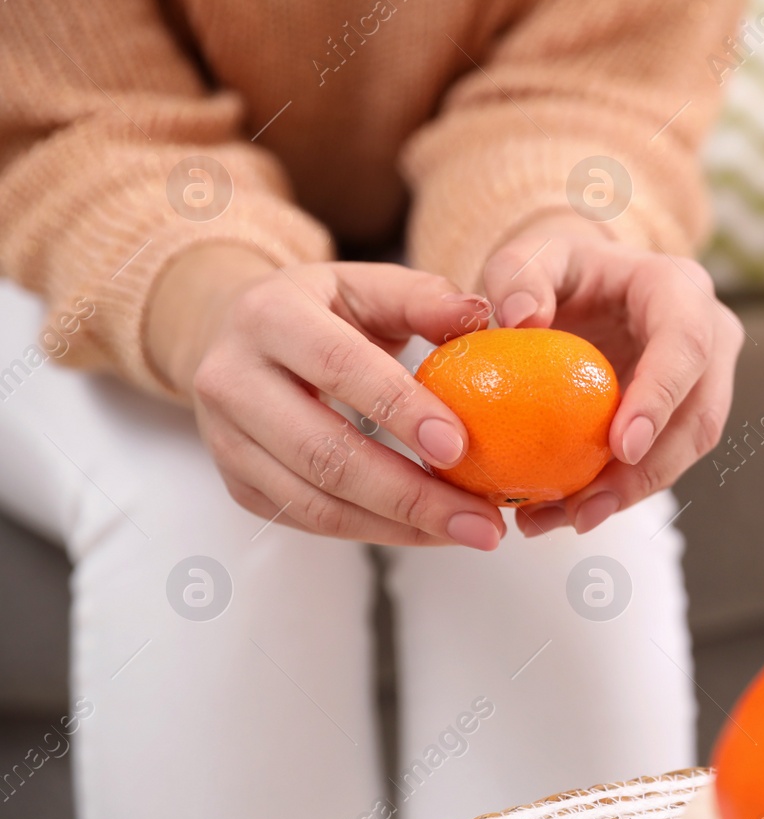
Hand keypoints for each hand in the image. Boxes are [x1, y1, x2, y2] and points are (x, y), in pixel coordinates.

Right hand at [147, 245, 507, 548]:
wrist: (238, 335)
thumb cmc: (324, 309)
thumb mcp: (370, 286)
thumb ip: (426, 298)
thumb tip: (483, 314)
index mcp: (268, 316)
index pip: (338, 368)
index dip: (400, 410)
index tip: (460, 448)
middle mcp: (231, 380)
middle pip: (323, 453)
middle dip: (411, 495)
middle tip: (482, 520)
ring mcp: (226, 440)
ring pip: (315, 502)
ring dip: (401, 526)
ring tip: (469, 530)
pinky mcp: (238, 483)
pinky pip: (310, 520)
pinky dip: (377, 532)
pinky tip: (430, 528)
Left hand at [480, 219, 741, 535]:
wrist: (583, 287)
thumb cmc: (558, 269)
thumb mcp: (530, 255)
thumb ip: (518, 276)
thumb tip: (523, 320)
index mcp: (679, 289)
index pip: (686, 344)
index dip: (662, 397)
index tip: (622, 445)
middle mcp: (708, 335)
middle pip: (700, 414)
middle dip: (649, 470)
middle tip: (589, 508)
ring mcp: (704, 380)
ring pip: (687, 450)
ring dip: (632, 493)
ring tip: (567, 520)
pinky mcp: (684, 416)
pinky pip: (663, 461)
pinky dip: (620, 491)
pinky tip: (568, 512)